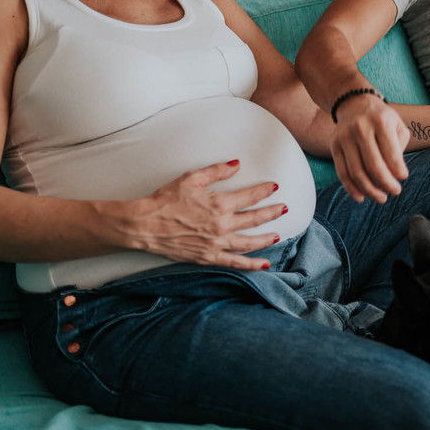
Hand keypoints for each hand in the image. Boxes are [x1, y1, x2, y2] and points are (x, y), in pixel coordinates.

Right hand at [130, 160, 285, 269]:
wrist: (145, 224)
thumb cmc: (165, 200)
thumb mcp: (191, 179)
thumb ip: (216, 171)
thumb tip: (236, 164)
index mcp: (219, 204)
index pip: (250, 196)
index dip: (265, 191)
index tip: (275, 187)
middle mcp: (222, 225)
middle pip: (255, 219)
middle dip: (272, 213)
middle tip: (284, 209)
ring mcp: (216, 243)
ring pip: (249, 242)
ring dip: (266, 238)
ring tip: (278, 235)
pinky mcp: (208, 257)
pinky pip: (235, 263)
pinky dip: (251, 265)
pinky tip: (264, 265)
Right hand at [331, 94, 410, 202]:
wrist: (353, 102)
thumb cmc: (381, 118)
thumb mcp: (397, 125)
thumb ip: (398, 148)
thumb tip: (394, 176)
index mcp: (381, 122)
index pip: (391, 154)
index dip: (398, 171)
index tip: (403, 178)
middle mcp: (361, 128)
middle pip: (373, 166)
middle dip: (386, 184)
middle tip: (395, 192)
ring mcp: (344, 137)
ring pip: (356, 172)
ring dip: (370, 190)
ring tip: (381, 198)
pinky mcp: (334, 145)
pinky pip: (342, 172)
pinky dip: (351, 188)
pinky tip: (361, 197)